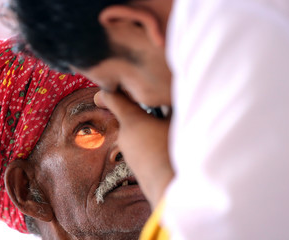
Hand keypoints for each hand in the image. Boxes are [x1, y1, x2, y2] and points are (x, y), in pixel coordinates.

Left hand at [94, 90, 173, 208]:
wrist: (171, 193)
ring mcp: (128, 152)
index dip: (113, 88)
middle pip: (129, 114)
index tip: (116, 83)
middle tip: (162, 108)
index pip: (112, 98)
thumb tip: (164, 95)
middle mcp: (124, 135)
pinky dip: (150, 142)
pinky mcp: (135, 165)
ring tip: (169, 131)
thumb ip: (168, 105)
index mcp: (131, 121)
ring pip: (136, 131)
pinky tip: (167, 148)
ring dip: (148, 127)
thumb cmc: (174, 152)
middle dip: (143, 110)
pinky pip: (140, 145)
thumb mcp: (176, 122)